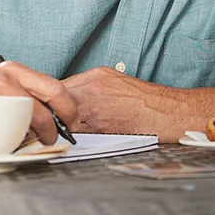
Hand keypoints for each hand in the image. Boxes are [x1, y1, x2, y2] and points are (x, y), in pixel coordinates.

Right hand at [0, 61, 78, 147]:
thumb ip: (21, 95)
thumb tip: (52, 115)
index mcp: (13, 70)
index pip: (55, 85)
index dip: (69, 106)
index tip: (72, 120)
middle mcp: (9, 75)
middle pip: (55, 94)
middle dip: (65, 118)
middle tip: (62, 133)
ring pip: (38, 114)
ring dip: (44, 132)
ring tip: (37, 139)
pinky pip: (16, 128)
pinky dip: (22, 138)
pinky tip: (15, 140)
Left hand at [63, 67, 214, 142]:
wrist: (166, 112)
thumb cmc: (143, 99)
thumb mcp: (113, 80)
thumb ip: (88, 86)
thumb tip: (68, 95)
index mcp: (94, 77)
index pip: (58, 87)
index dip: (51, 99)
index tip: (48, 106)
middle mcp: (91, 90)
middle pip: (56, 102)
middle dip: (52, 112)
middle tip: (50, 121)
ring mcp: (95, 109)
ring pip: (64, 120)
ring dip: (61, 126)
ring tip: (63, 130)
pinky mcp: (101, 128)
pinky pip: (78, 134)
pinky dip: (75, 137)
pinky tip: (78, 138)